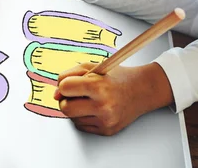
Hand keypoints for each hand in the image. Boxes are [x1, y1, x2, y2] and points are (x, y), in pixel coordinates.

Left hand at [54, 62, 172, 135]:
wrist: (141, 90)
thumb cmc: (115, 77)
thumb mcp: (92, 67)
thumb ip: (69, 75)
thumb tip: (55, 94)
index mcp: (98, 86)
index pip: (65, 88)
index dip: (64, 85)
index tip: (70, 83)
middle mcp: (102, 106)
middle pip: (65, 108)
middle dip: (65, 100)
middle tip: (74, 94)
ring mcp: (105, 120)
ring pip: (72, 118)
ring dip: (75, 109)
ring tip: (87, 100)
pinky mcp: (107, 131)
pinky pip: (82, 126)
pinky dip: (83, 117)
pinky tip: (93, 109)